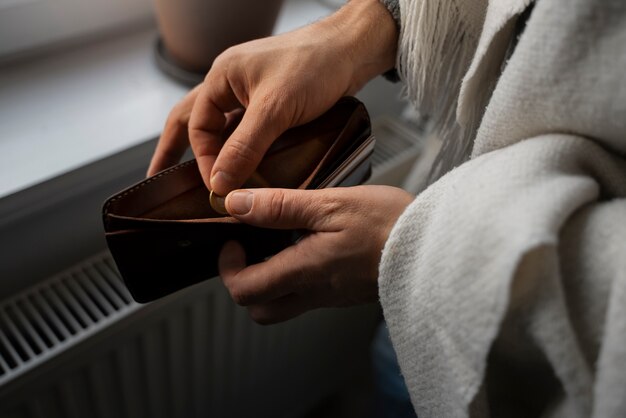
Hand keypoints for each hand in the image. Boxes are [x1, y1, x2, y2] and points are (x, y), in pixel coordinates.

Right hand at [148, 0, 397, 195]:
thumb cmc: (315, 64)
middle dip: (174, 149)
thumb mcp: (275, 109)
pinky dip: (237, 148)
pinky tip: (240, 165)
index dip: (204, 161)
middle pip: (192, 121)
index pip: (197, 128)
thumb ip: (245, 146)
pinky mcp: (271, 103)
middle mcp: (231, 84)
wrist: (351, 50)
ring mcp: (250, 93)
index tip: (217, 187)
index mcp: (222, 77)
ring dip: (208, 150)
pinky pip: (244, 129)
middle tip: (160, 178)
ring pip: (219, 126)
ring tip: (197, 176)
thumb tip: (220, 180)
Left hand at [217, 185, 412, 323]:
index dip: (228, 268)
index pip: (246, 290)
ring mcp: (332, 296)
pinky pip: (308, 294)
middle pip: (260, 309)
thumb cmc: (388, 222)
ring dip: (270, 278)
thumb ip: (281, 206)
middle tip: (249, 246)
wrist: (437, 245)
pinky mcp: (346, 292)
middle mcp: (316, 292)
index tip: (233, 239)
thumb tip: (235, 204)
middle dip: (244, 280)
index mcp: (306, 271)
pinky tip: (308, 242)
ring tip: (278, 240)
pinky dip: (295, 274)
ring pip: (283, 304)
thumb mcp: (331, 204)